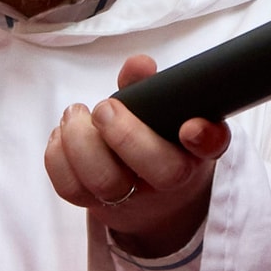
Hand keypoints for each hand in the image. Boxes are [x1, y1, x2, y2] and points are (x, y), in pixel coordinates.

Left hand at [46, 54, 226, 256]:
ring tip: (76, 113)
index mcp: (195, 150)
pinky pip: (71, 189)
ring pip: (106, 183)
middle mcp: (170, 181)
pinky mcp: (96, 205)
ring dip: (81, 142)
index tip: (190, 126)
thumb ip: (152, 87)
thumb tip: (138, 65)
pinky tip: (62, 133)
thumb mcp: (166, 115)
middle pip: (159, 171)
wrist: (152, 200)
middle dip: (126, 134)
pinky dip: (57, 158)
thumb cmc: (159, 143)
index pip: (212, 147)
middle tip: (105, 107)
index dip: (204, 138)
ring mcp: (132, 197)